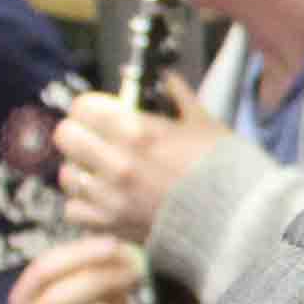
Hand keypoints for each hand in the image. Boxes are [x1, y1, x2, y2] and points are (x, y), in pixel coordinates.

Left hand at [55, 75, 227, 244]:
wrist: (238, 222)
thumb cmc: (226, 171)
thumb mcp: (205, 124)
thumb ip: (179, 96)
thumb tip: (167, 78)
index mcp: (137, 131)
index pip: (82, 107)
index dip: (92, 107)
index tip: (103, 112)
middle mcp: (116, 162)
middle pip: (65, 136)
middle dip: (80, 133)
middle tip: (96, 139)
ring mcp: (110, 196)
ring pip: (67, 174)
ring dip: (82, 170)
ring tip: (102, 172)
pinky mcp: (112, 225)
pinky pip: (74, 209)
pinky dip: (86, 204)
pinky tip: (105, 199)